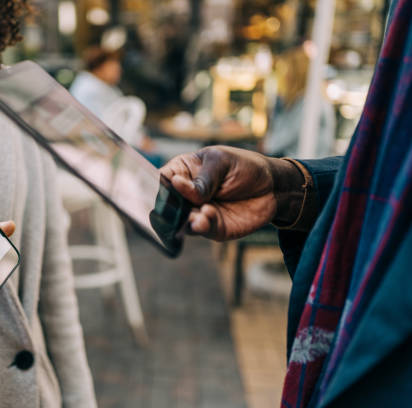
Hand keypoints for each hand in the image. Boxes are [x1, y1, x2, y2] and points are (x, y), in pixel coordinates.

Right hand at [161, 146, 303, 240]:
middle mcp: (185, 194)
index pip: (160, 179)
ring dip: (185, 219)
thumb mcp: (222, 163)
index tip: (158, 190)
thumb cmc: (244, 167)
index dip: (153, 186)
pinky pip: (199, 230)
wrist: (273, 188)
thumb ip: (202, 178)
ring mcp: (196, 212)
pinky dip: (200, 226)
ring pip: (179, 220)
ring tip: (198, 215)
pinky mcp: (210, 227)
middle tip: (176, 207)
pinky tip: (207, 217)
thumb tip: (177, 185)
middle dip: (167, 208)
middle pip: (165, 204)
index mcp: (182, 171)